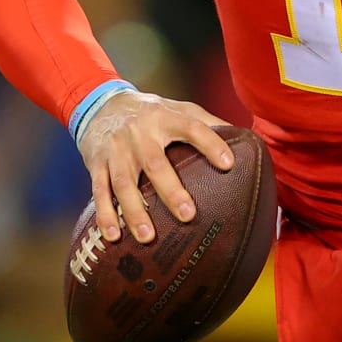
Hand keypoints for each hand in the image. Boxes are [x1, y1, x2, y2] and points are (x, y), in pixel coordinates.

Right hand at [76, 89, 232, 244]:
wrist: (101, 103)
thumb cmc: (151, 112)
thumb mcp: (178, 108)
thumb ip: (207, 122)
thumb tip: (244, 137)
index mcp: (165, 117)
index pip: (192, 128)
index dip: (211, 144)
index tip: (228, 164)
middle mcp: (140, 132)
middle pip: (155, 163)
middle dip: (170, 190)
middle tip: (188, 214)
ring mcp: (117, 149)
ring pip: (125, 182)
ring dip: (135, 211)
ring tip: (148, 237)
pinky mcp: (97, 162)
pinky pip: (100, 191)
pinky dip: (106, 214)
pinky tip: (114, 236)